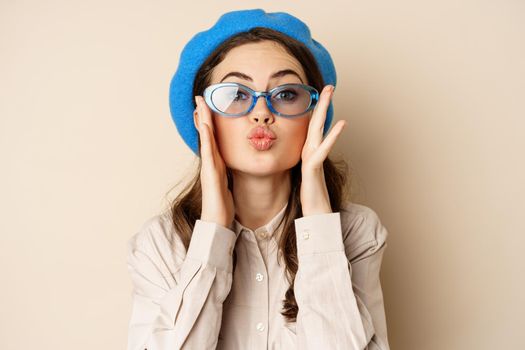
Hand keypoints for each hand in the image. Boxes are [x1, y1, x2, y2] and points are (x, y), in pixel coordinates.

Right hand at [194, 96, 234, 227]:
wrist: (216, 222)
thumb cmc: (223, 206)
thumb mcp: (228, 184)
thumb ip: (229, 174)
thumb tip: (234, 165)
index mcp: (216, 164)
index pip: (213, 138)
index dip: (211, 122)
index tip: (210, 105)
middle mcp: (210, 163)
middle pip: (206, 134)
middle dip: (203, 115)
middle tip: (200, 97)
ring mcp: (208, 167)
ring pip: (205, 140)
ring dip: (202, 121)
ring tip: (200, 104)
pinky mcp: (210, 174)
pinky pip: (208, 152)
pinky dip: (206, 138)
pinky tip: (205, 126)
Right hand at [300, 85, 345, 215]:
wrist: (313, 214)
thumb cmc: (316, 195)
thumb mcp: (317, 173)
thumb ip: (317, 160)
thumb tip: (319, 152)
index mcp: (310, 152)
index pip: (315, 126)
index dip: (319, 110)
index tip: (325, 94)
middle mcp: (309, 152)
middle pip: (316, 123)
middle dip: (322, 103)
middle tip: (329, 86)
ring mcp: (310, 159)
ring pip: (317, 130)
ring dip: (323, 111)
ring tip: (329, 94)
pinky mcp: (312, 169)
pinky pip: (322, 150)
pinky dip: (332, 136)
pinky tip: (342, 124)